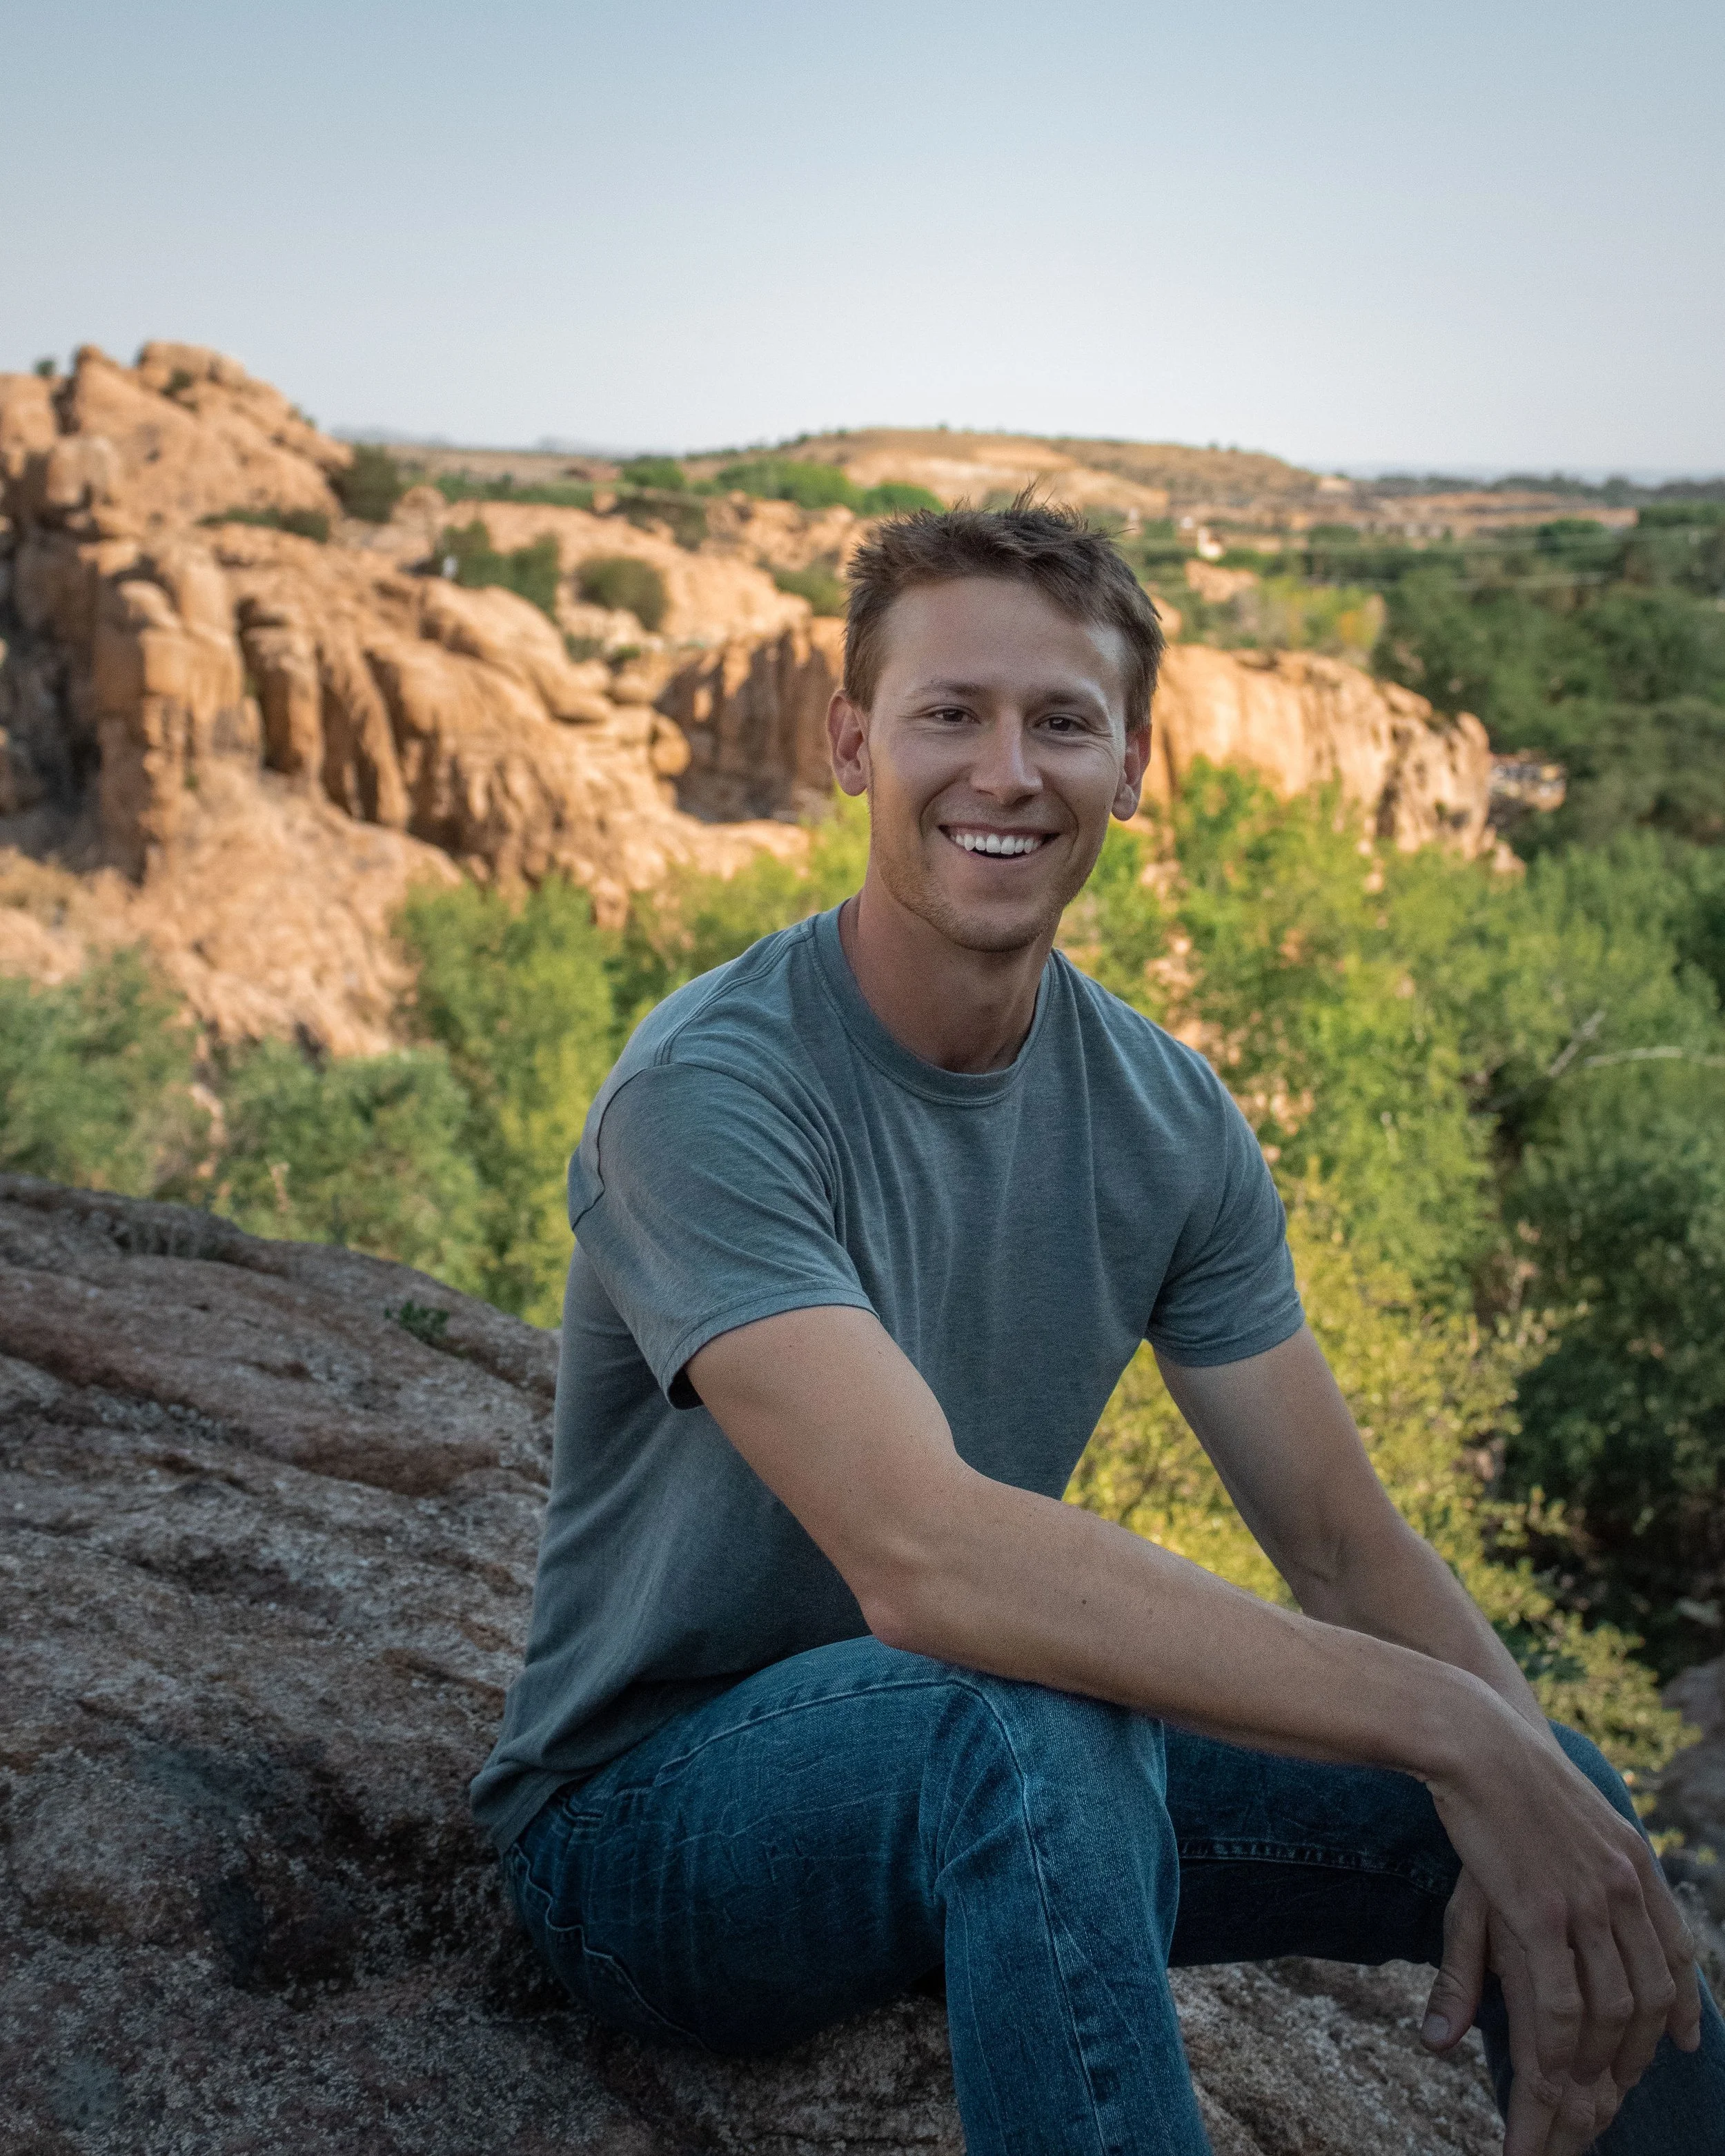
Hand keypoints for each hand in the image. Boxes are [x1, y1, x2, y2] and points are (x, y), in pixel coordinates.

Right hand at [1420, 1708, 1701, 2155]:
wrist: (1475, 1737)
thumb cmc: (1505, 1775)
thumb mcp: (1553, 1834)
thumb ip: (1571, 1888)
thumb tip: (1575, 1924)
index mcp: (1634, 1862)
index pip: (1677, 1949)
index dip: (1684, 2004)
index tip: (1684, 2042)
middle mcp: (1624, 1886)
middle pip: (1650, 1992)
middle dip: (1639, 2050)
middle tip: (1618, 2085)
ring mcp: (1586, 1902)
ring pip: (1612, 2007)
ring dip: (1598, 2060)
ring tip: (1579, 2090)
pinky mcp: (1541, 1912)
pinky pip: (1563, 2000)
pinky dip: (1560, 2044)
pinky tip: (1548, 2068)